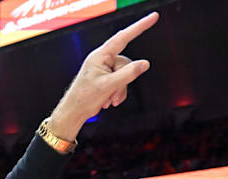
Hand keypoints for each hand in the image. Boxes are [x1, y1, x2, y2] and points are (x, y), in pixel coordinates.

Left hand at [49, 12, 158, 136]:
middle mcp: (102, 59)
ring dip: (119, 90)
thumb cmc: (84, 98)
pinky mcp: (105, 77)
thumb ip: (128, 73)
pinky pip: (121, 81)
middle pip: (126, 63)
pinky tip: (108, 101)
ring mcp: (104, 68)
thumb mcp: (109, 86)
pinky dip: (117, 92)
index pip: (123, 38)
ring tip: (109, 100)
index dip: (139, 27)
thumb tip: (144, 64)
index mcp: (100, 56)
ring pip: (125, 74)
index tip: (153, 17)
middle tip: (113, 95)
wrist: (74, 111)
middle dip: (123, 82)